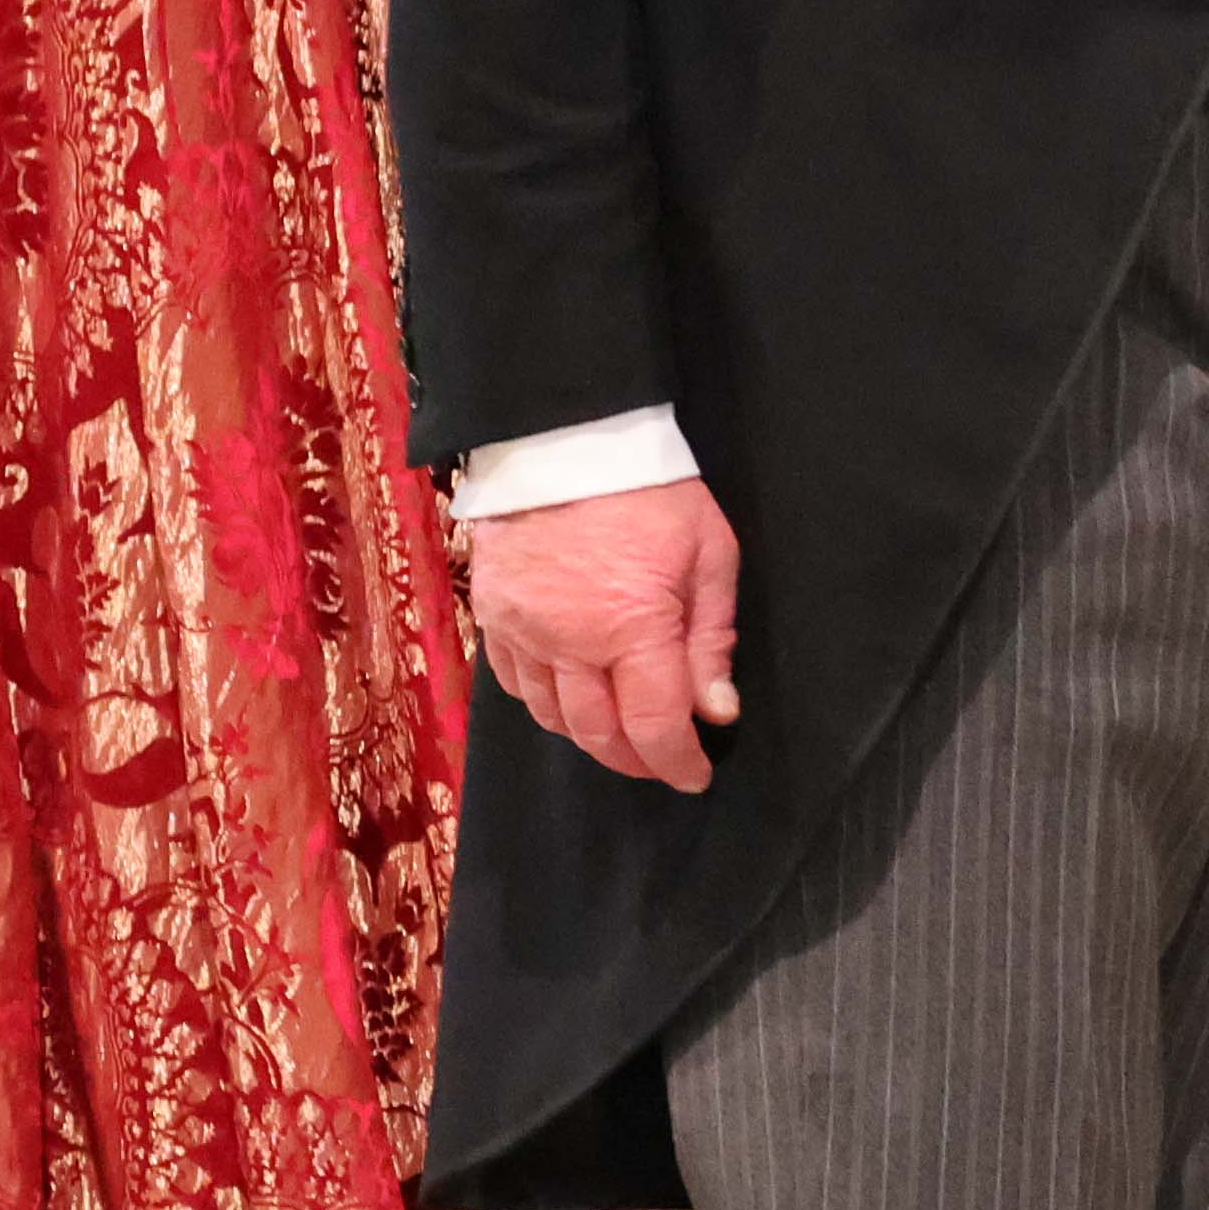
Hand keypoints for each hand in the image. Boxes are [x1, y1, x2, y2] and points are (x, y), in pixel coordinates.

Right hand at [475, 472, 741, 791]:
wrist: (565, 434)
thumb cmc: (650, 490)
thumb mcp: (709, 556)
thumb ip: (710, 640)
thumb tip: (716, 711)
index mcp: (631, 629)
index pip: (654, 726)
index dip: (677, 763)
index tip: (695, 775)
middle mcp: (568, 643)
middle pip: (598, 734)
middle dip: (635, 760)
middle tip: (662, 762)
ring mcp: (522, 631)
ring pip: (551, 716)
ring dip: (589, 738)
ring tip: (621, 737)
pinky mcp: (492, 613)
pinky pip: (514, 682)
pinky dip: (544, 704)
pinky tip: (569, 700)